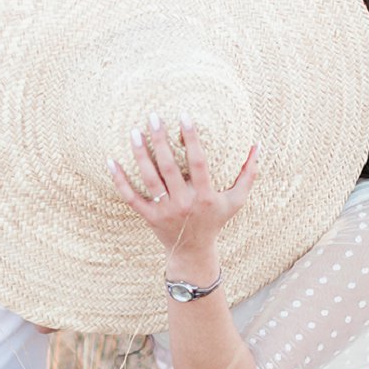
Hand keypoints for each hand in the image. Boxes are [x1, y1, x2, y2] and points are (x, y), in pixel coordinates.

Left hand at [107, 112, 258, 264]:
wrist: (192, 252)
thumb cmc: (215, 221)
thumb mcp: (236, 200)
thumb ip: (248, 173)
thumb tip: (257, 144)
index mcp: (205, 196)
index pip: (198, 162)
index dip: (192, 139)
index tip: (184, 116)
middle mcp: (184, 203)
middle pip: (169, 167)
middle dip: (160, 140)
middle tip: (153, 116)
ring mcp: (164, 211)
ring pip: (149, 179)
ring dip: (140, 154)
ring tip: (134, 131)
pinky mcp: (149, 217)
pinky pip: (130, 197)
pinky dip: (119, 180)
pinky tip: (111, 161)